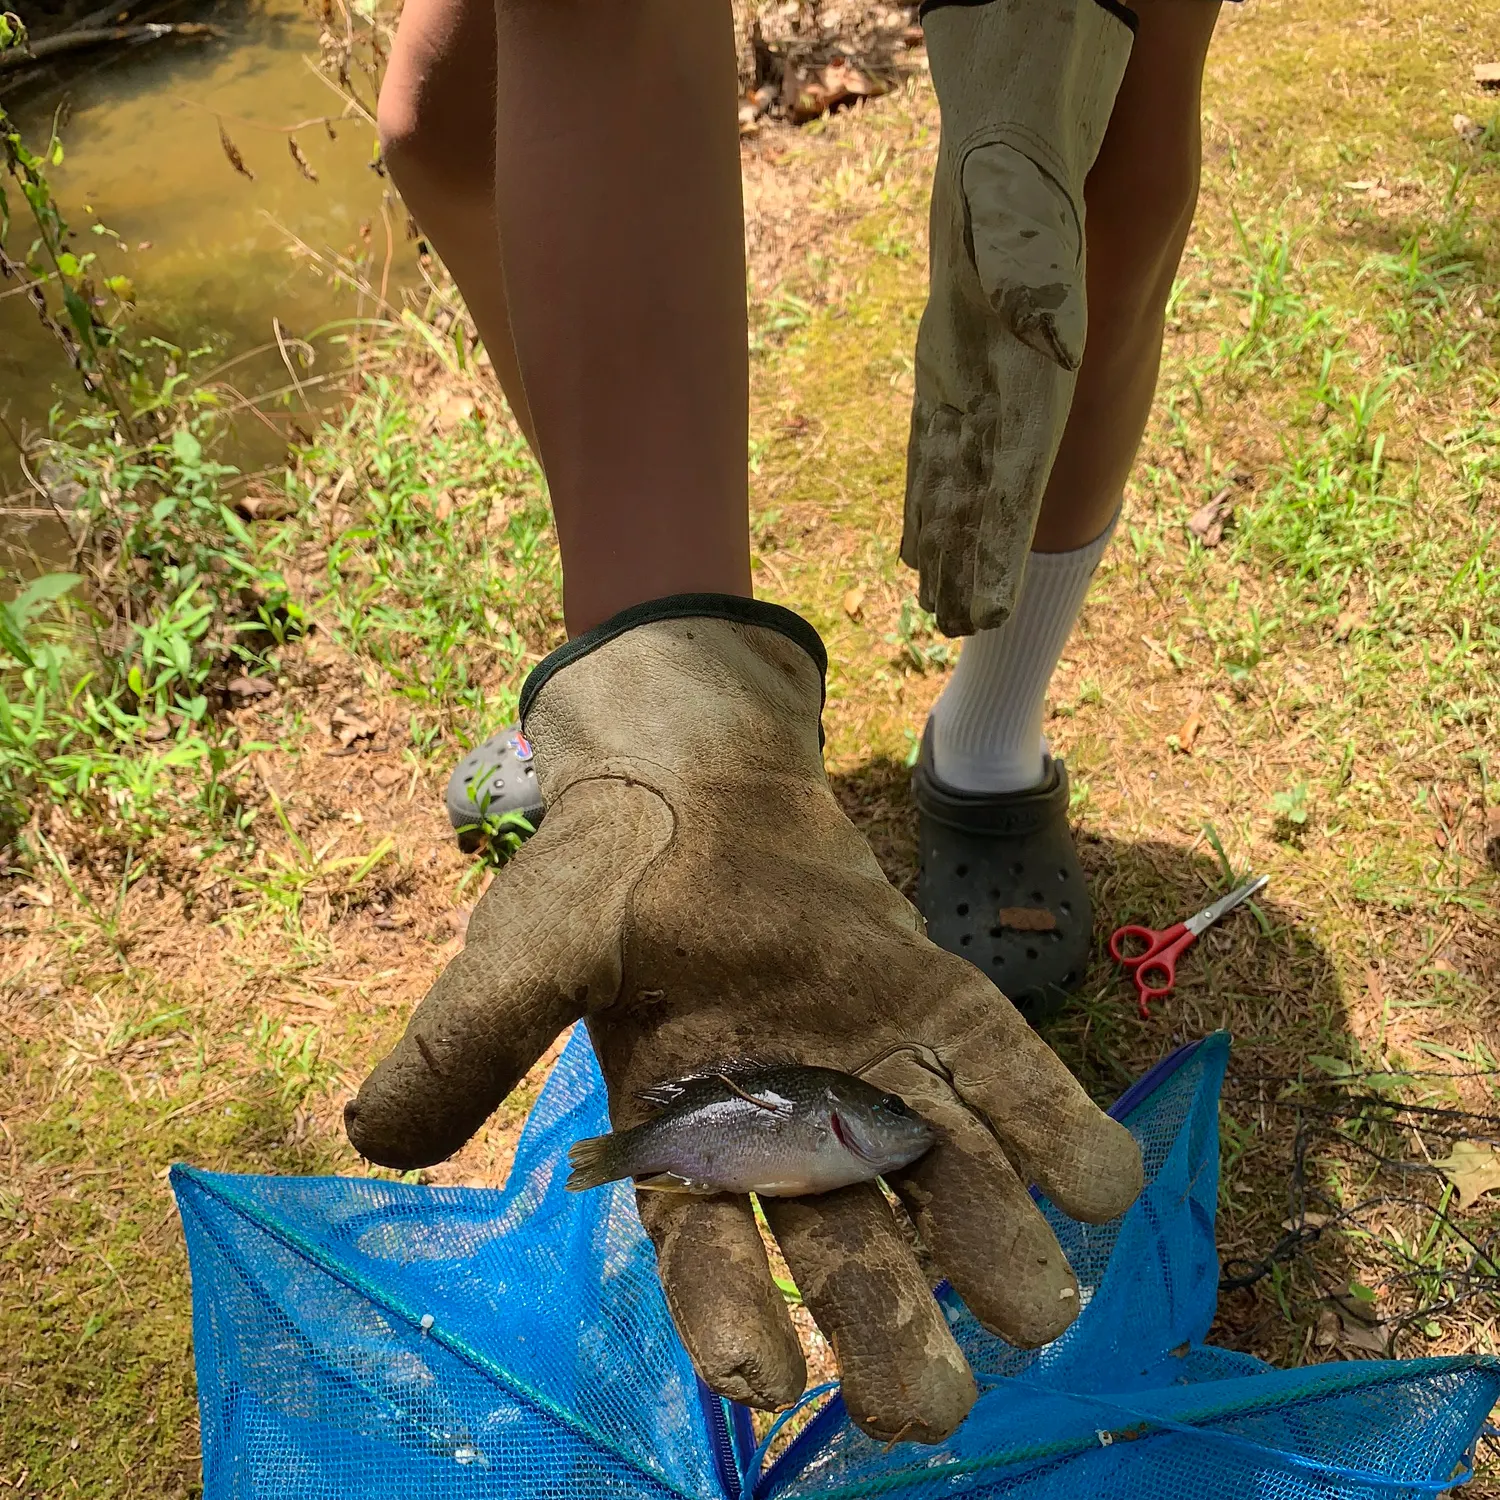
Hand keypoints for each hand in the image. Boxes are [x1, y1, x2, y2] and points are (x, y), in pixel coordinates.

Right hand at [345, 599, 1141, 1442]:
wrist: (689, 775)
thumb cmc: (601, 875)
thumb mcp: (521, 957)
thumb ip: (464, 1044)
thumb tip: (377, 1138)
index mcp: (684, 1131)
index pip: (706, 1247)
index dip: (730, 1315)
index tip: (764, 1382)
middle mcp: (787, 1117)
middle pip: (841, 1236)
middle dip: (883, 1321)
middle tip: (926, 1409)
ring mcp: (869, 1058)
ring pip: (937, 1170)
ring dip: (990, 1240)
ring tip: (1038, 1311)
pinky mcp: (929, 997)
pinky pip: (1000, 1067)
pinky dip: (1053, 1121)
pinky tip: (1104, 1183)